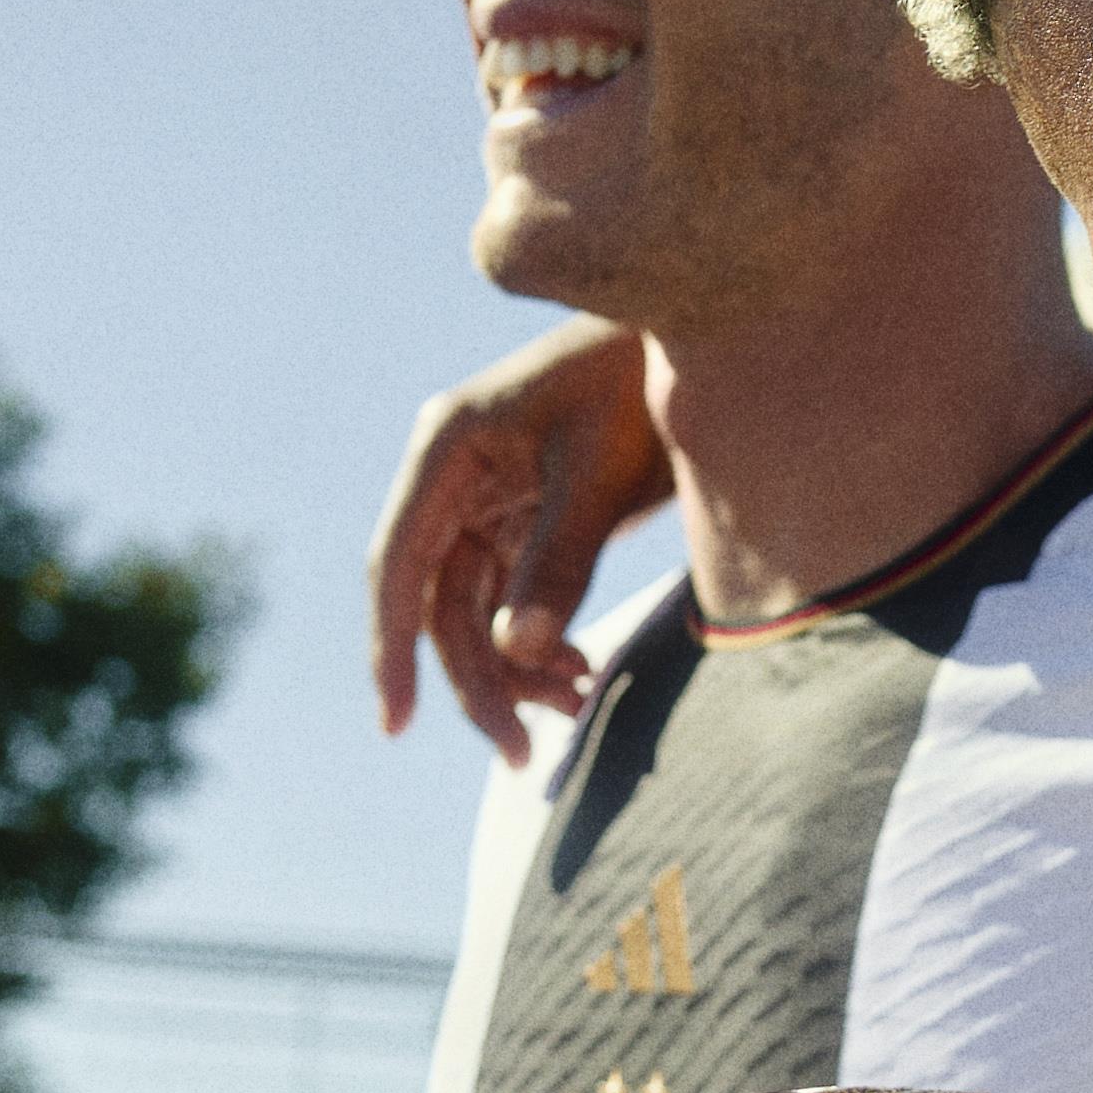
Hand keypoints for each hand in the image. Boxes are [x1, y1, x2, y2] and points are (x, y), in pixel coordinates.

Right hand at [367, 322, 670, 754]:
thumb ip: (558, 560)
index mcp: (448, 447)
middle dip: (477, 681)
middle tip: (520, 752)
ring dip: (516, 669)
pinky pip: (515, 600)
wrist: (703, 341)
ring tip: (578, 703)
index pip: (398, 564)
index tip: (396, 723)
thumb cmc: (643, 385)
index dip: (390, 648)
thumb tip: (516, 652)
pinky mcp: (528, 519)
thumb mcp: (601, 474)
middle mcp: (455, 477)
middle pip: (439, 605)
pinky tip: (581, 671)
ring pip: (477, 612)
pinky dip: (542, 643)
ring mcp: (490, 500)